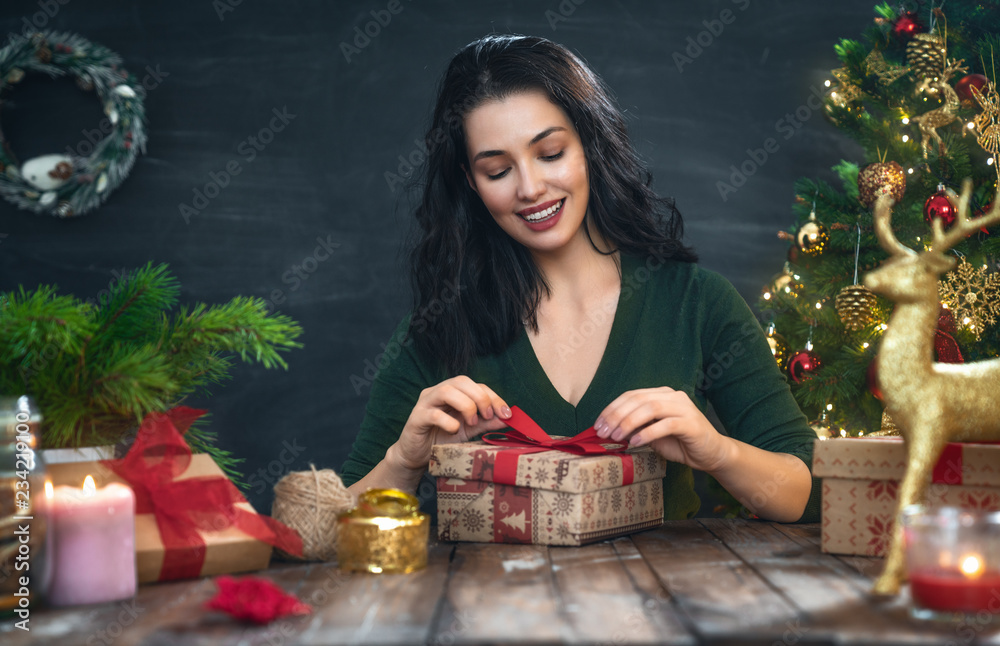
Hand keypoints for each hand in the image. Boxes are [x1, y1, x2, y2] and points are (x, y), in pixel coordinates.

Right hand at [388, 376, 511, 473]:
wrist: (417, 456)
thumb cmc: (442, 439)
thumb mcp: (469, 430)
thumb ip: (486, 422)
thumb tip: (508, 418)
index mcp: (453, 392)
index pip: (476, 385)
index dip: (493, 397)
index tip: (506, 414)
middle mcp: (438, 392)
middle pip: (461, 381)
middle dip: (480, 398)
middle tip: (488, 416)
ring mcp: (425, 403)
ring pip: (446, 391)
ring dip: (466, 405)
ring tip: (471, 422)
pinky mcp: (416, 418)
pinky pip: (433, 414)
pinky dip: (449, 421)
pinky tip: (454, 430)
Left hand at [593, 387, 733, 473]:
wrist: (711, 454)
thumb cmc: (680, 443)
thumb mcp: (652, 434)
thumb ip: (636, 427)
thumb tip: (609, 429)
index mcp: (662, 394)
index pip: (631, 395)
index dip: (612, 408)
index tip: (597, 425)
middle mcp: (673, 396)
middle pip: (638, 399)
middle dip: (616, 415)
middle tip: (603, 432)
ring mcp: (684, 408)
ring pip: (651, 408)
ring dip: (629, 422)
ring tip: (617, 437)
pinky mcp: (691, 423)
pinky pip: (666, 424)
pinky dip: (648, 433)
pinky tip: (636, 442)